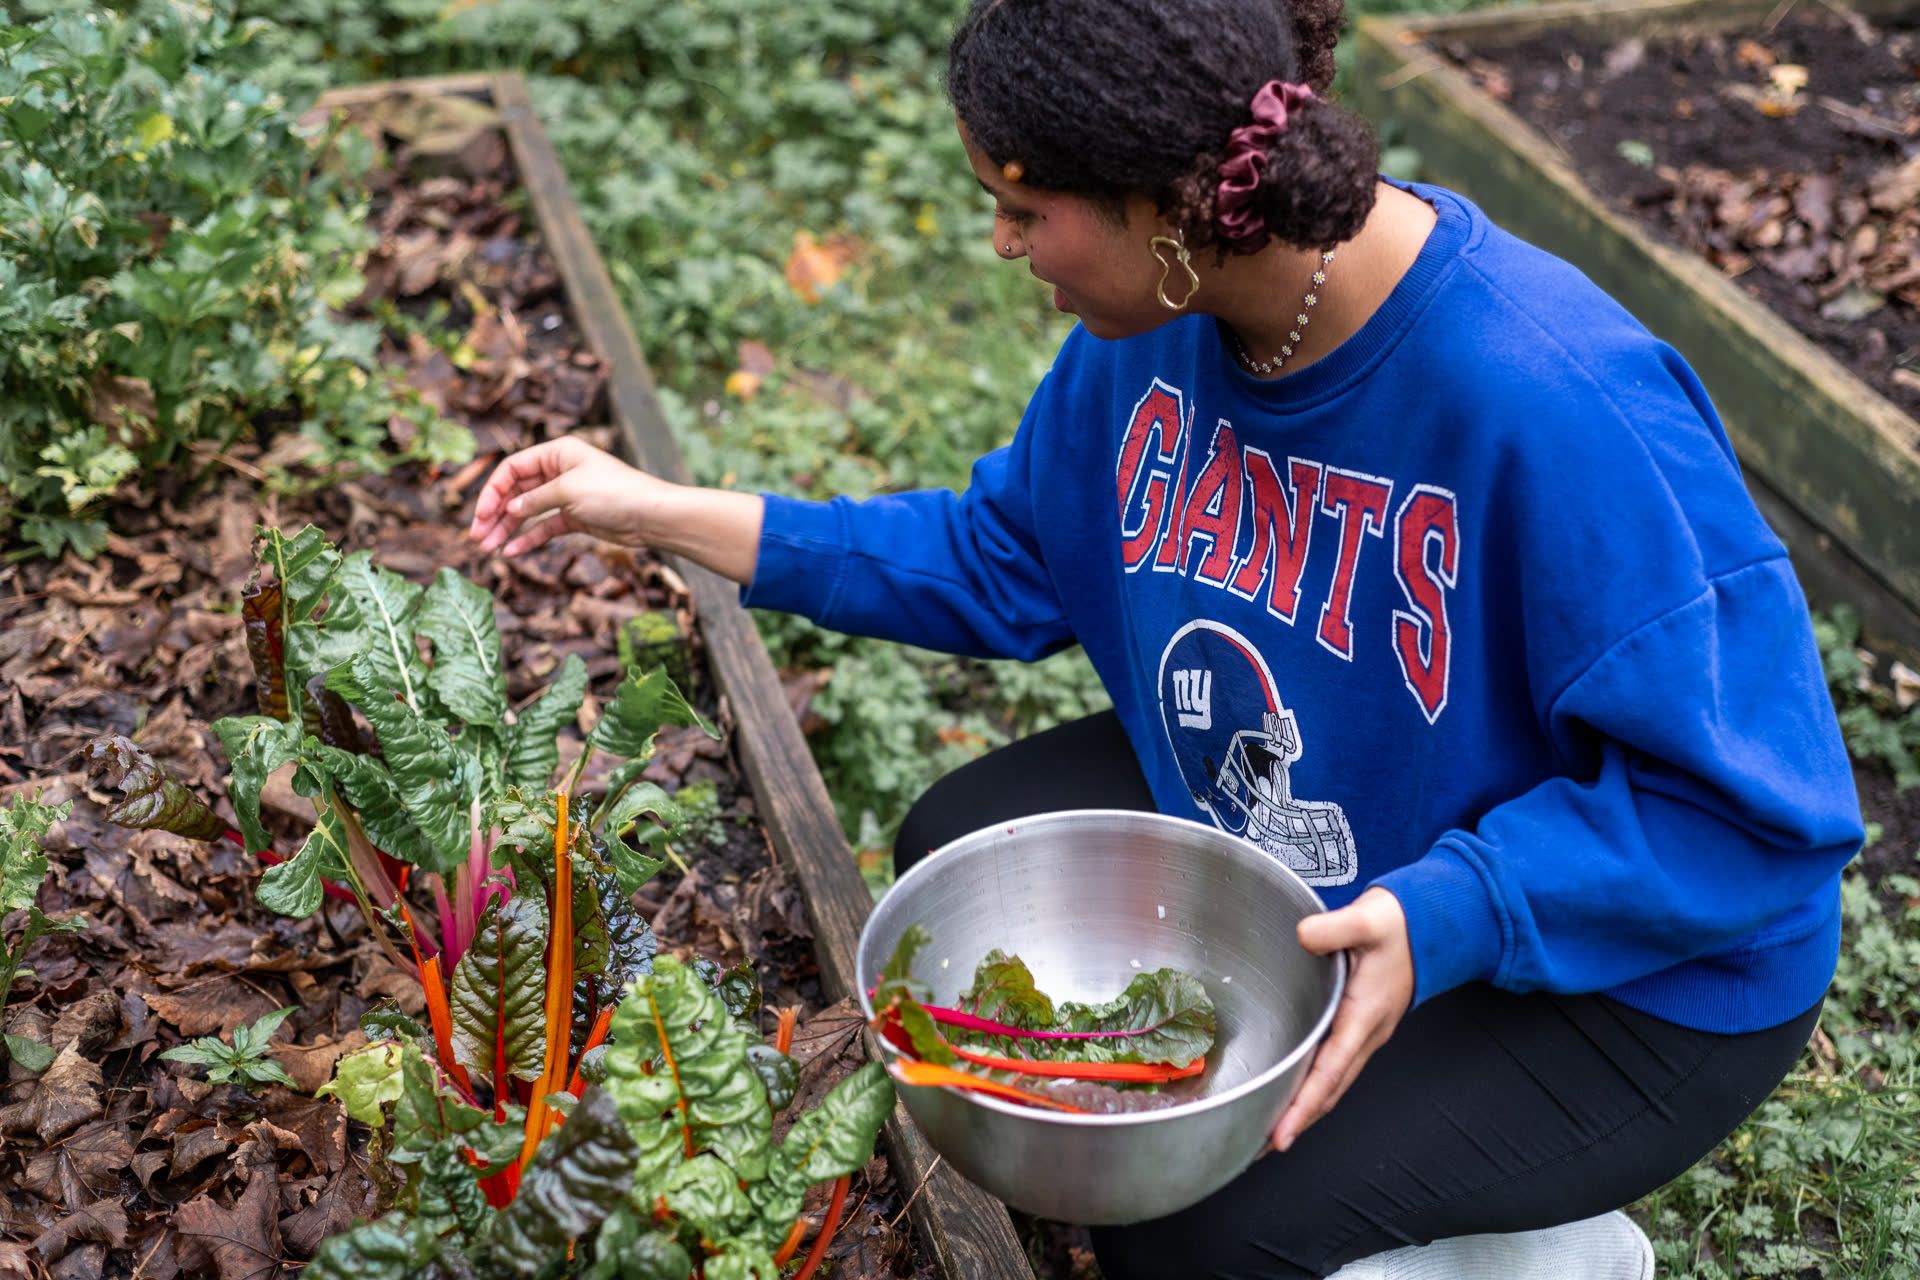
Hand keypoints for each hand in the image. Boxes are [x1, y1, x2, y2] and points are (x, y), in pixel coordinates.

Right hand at [467, 437, 673, 554]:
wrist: (650, 516)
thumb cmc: (614, 493)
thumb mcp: (568, 492)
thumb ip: (534, 500)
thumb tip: (509, 510)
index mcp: (557, 453)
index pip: (512, 468)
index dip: (493, 491)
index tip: (482, 514)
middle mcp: (559, 471)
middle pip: (516, 491)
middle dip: (494, 513)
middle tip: (476, 536)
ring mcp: (566, 495)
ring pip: (527, 512)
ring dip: (507, 529)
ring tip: (488, 548)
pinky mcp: (575, 517)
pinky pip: (544, 527)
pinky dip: (528, 538)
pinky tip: (511, 552)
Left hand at [1269, 887, 1413, 1152]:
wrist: (1428, 926)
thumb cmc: (1400, 927)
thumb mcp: (1369, 920)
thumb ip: (1335, 928)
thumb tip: (1303, 937)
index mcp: (1364, 1016)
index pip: (1330, 1071)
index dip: (1304, 1105)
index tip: (1281, 1135)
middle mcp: (1366, 1034)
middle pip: (1329, 1090)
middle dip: (1297, 1120)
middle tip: (1261, 1146)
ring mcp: (1364, 1034)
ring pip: (1331, 1083)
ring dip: (1303, 1108)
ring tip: (1269, 1128)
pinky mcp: (1358, 1027)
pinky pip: (1332, 1067)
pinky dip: (1311, 1086)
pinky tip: (1290, 1088)